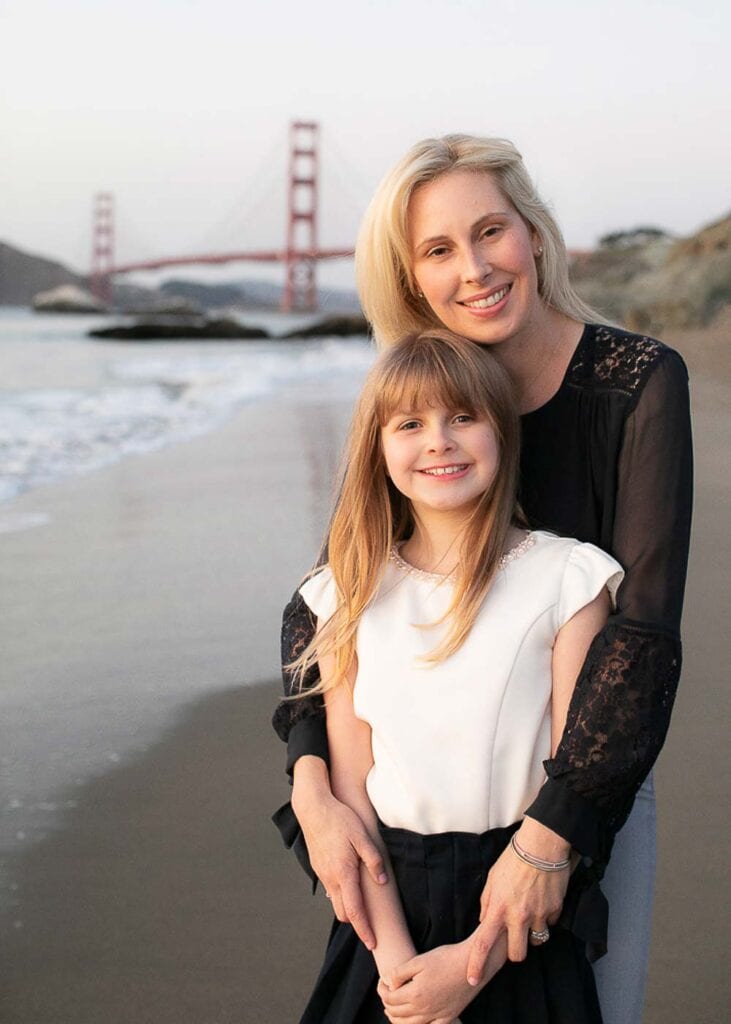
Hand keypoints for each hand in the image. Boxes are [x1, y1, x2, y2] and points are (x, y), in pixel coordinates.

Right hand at [293, 776, 385, 948]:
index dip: (364, 929)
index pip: (355, 911)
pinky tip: (350, 885)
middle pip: (343, 912)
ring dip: (348, 908)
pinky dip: (341, 894)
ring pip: (335, 901)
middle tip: (373, 925)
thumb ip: (373, 860)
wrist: (313, 808)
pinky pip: (330, 888)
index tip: (373, 944)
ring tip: (363, 905)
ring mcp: (322, 873)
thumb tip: (382, 882)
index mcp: (343, 873)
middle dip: (357, 922)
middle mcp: (331, 877)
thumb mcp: (362, 836)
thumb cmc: (340, 819)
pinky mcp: (318, 867)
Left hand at [378, 942, 476, 1023]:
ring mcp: (437, 1015)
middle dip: (387, 1004)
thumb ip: (399, 973)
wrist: (472, 962)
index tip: (382, 982)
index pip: (390, 998)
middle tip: (386, 994)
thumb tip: (387, 983)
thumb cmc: (445, 958)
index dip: (382, 990)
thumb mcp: (419, 960)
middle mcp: (425, 1009)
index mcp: (415, 994)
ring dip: (398, 1019)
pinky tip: (416, 1021)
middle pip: (397, 1014)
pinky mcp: (449, 1017)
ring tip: (393, 1010)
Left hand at [465, 820, 569, 985]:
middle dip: (516, 953)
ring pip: (537, 942)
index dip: (476, 964)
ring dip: (533, 935)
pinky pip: (551, 924)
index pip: (483, 943)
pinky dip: (547, 918)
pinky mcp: (555, 910)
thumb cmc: (513, 860)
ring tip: (531, 915)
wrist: (541, 846)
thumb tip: (485, 922)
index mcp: (498, 908)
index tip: (471, 979)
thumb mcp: (492, 879)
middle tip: (516, 939)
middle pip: (517, 955)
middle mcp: (518, 916)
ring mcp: (538, 915)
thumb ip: (487, 903)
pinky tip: (543, 900)